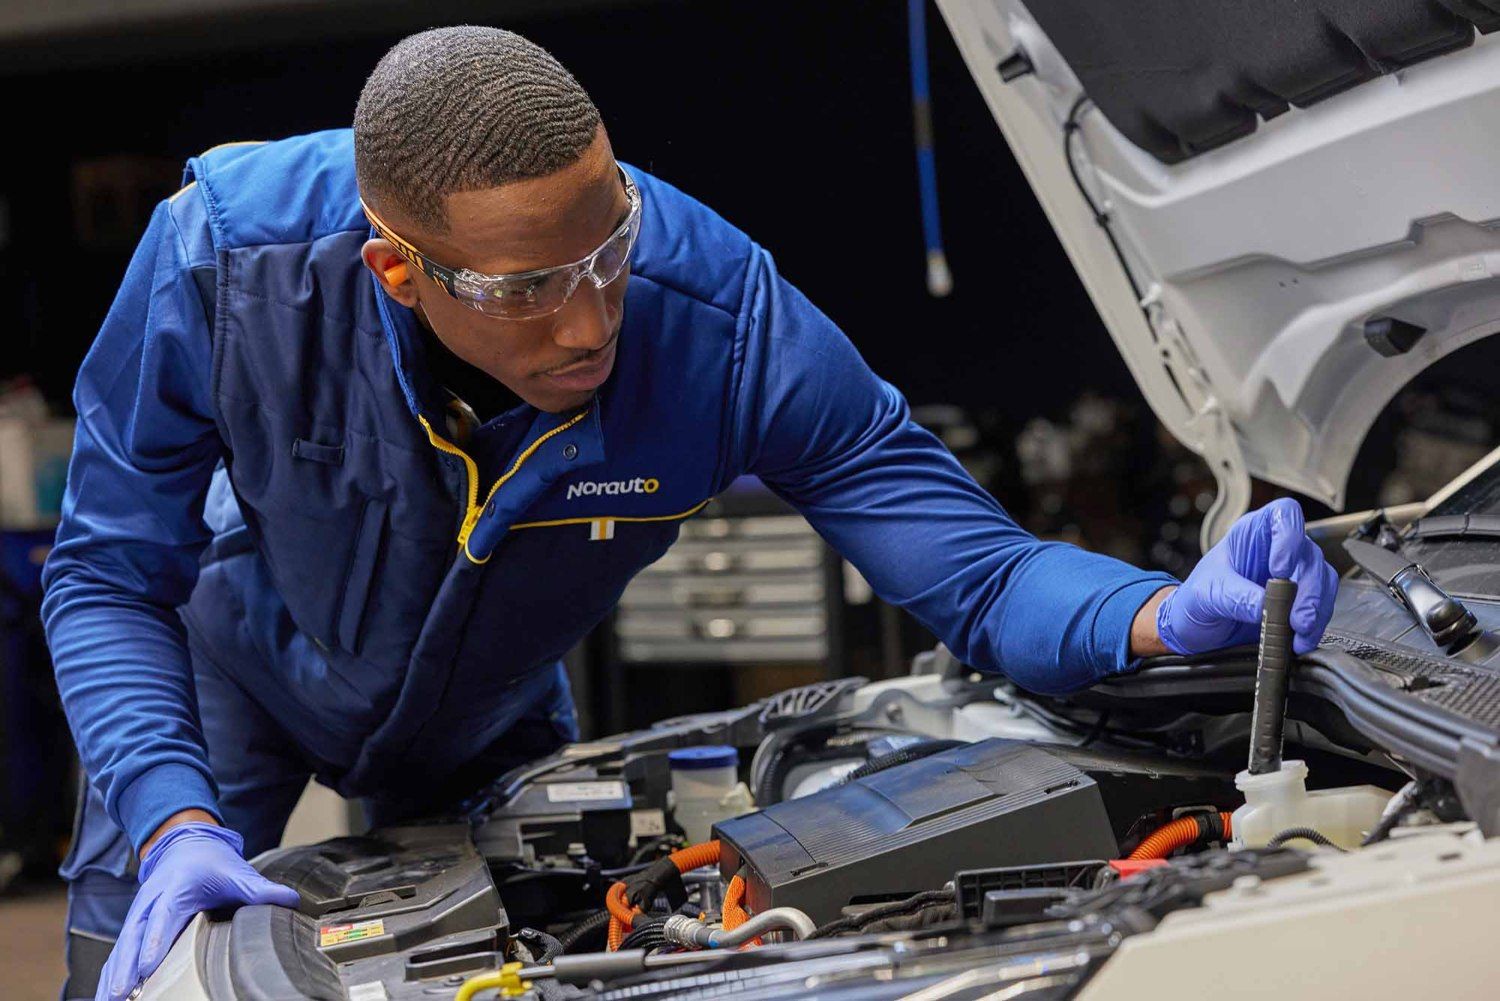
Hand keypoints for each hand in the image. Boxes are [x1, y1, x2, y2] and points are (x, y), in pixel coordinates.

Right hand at [96, 821, 299, 1000]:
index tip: (148, 966)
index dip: (155, 941)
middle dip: (127, 967)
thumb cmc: (209, 861)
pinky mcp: (133, 927)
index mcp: (175, 888)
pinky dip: (110, 973)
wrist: (184, 844)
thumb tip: (290, 900)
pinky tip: (106, 996)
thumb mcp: (236, 871)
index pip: (164, 917)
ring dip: (113, 975)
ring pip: (122, 948)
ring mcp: (138, 915)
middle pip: (135, 937)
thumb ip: (259, 889)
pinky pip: (118, 952)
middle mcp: (151, 902)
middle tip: (121, 994)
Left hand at [1156, 498, 1338, 655]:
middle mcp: (1276, 548)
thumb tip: (1264, 606)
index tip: (1281, 569)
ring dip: (1316, 609)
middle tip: (1297, 618)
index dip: (1290, 537)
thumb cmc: (1195, 600)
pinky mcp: (1299, 599)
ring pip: (1322, 580)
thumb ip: (1233, 597)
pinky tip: (1302, 639)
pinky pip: (1321, 605)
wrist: (1194, 629)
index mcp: (1251, 534)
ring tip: (1300, 633)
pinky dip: (1316, 623)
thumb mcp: (1204, 595)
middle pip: (1309, 554)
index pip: (1284, 514)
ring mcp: (1292, 573)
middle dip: (1308, 589)